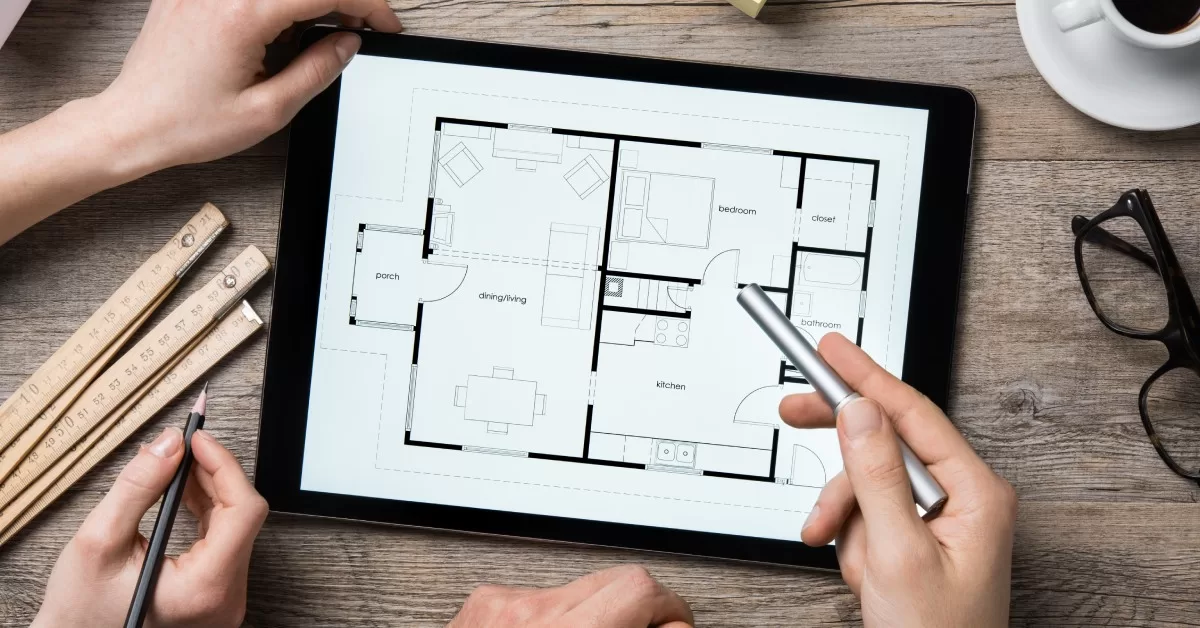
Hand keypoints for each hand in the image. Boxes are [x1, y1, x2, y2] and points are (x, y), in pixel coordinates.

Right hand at [32, 428, 268, 627]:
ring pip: (235, 523)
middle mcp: (225, 597)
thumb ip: (138, 488)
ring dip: (210, 486)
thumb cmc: (81, 608)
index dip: (223, 467)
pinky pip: (224, 537)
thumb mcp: (99, 541)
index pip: (243, 511)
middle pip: (242, 515)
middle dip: (214, 472)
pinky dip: (207, 508)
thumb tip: (170, 444)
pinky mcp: (215, 590)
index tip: (199, 439)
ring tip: (179, 462)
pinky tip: (184, 488)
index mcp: (204, 588)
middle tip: (185, 443)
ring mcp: (223, 596)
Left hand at [94, 0, 401, 176]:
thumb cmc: (188, 124)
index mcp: (243, 15)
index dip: (367, 5)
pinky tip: (278, 30)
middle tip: (356, 30)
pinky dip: (275, 5)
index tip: (384, 25)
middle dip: (342, 2)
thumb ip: (317, 70)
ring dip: (307, 4)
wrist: (132, 125)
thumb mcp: (269, 110)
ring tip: (315, 35)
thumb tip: (347, 42)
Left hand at [450, 565, 693, 627]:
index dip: (671, 613)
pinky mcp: (482, 603)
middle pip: (618, 579)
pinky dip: (557, 620)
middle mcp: (529, 614)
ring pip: (581, 587)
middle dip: (642, 612)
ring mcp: (500, 605)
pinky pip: (539, 597)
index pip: (638, 590)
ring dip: (599, 617)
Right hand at [780, 334, 1016, 626]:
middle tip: (793, 409)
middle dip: (839, 447)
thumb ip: (876, 477)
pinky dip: (850, 540)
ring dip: (844, 518)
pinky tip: (859, 570)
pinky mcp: (914, 539)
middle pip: (886, 440)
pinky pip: (866, 515)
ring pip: (866, 483)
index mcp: (975, 492)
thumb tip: (861, 413)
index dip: (865, 376)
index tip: (831, 348)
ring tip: (846, 556)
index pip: (912, 413)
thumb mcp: (898, 554)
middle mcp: (960, 498)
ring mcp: (937, 520)